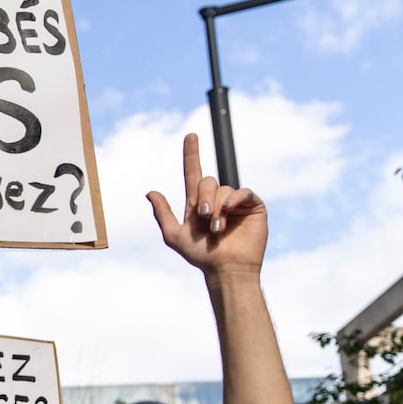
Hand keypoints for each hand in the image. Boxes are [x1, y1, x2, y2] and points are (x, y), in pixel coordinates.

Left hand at [146, 133, 267, 277]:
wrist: (225, 267)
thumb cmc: (200, 255)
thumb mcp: (174, 235)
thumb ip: (163, 213)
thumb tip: (150, 192)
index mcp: (197, 203)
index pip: (193, 173)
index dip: (191, 155)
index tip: (190, 135)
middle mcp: (216, 200)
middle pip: (207, 181)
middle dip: (203, 198)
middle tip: (204, 217)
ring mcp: (235, 202)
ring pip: (223, 189)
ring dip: (218, 208)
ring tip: (217, 228)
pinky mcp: (253, 206)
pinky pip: (243, 192)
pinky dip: (235, 200)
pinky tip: (231, 211)